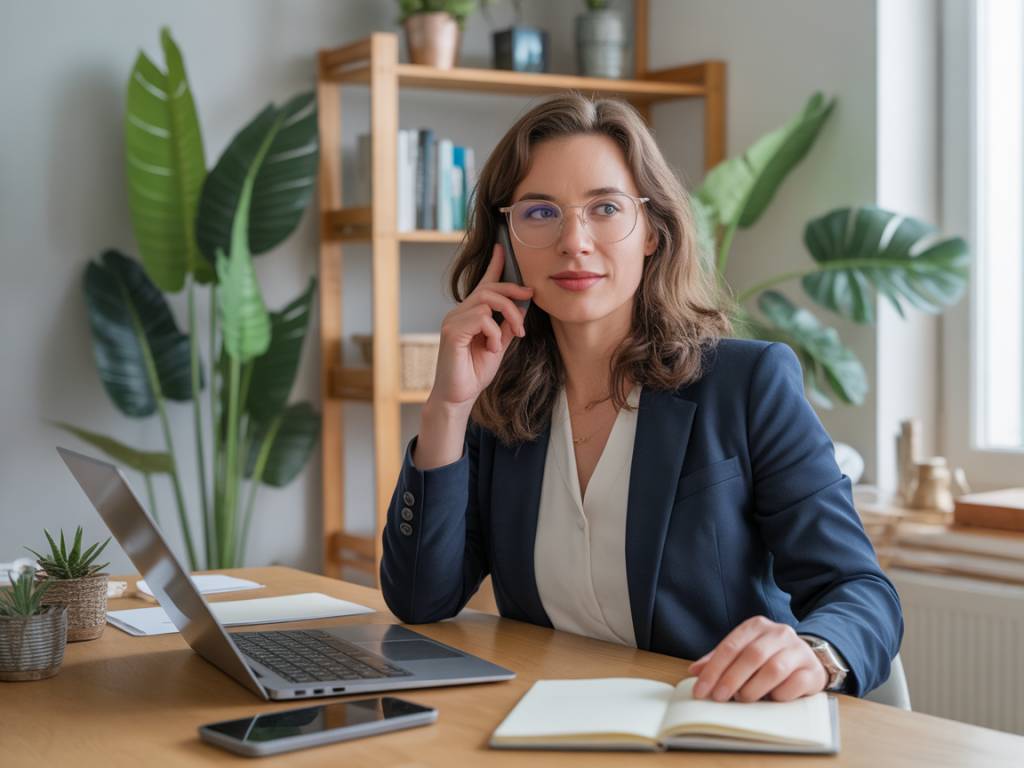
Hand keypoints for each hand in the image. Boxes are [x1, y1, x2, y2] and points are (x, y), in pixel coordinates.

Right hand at [429, 242, 533, 410]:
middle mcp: (458, 312)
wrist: (458, 397)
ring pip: (487, 301)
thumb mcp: (498, 345)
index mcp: (469, 314)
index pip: (482, 284)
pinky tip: (492, 348)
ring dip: (508, 316)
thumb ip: (507, 326)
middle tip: (530, 304)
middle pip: (489, 288)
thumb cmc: (474, 373)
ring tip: (514, 336)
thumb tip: (522, 307)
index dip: (494, 265)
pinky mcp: (451, 331)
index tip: (501, 247)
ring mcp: (452, 320)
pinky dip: (494, 332)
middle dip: (514, 294)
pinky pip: (481, 318)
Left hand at [687, 616, 827, 702]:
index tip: (701, 690)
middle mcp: (778, 633)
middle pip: (751, 656)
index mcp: (756, 626)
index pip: (730, 646)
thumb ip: (720, 660)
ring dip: (754, 689)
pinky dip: (779, 695)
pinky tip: (771, 698)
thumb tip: (694, 671)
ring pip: (773, 669)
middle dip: (731, 679)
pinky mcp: (812, 670)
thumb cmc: (769, 656)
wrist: (810, 659)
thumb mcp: (743, 652)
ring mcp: (798, 650)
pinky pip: (794, 685)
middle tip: (718, 698)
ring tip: (743, 699)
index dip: (713, 670)